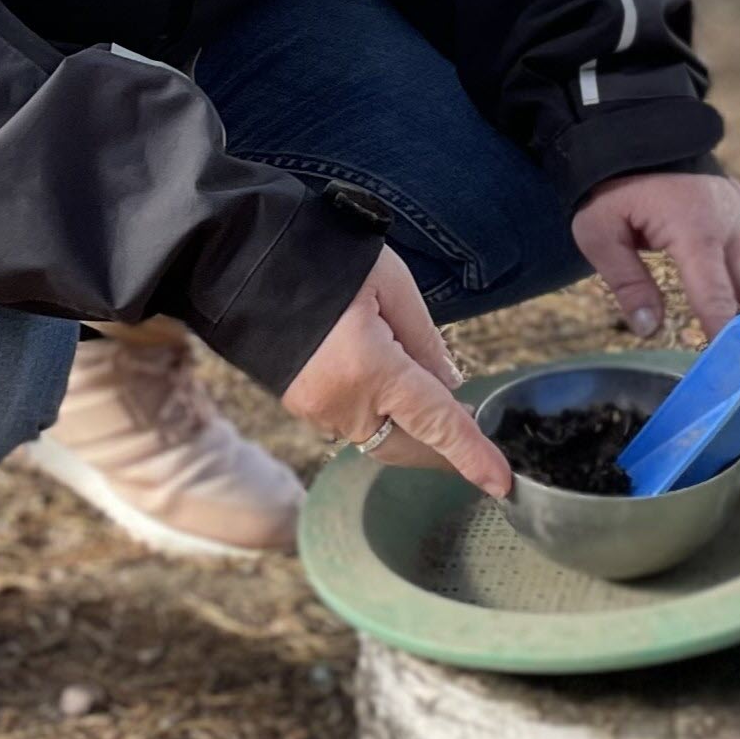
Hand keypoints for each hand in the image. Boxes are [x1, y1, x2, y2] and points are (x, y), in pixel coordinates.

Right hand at [282, 249, 510, 497]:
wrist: (239, 257)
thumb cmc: (322, 255)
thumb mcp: (390, 282)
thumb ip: (424, 339)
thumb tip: (449, 385)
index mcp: (370, 368)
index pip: (436, 422)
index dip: (471, 454)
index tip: (500, 483)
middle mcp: (341, 401)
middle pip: (408, 446)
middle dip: (443, 453)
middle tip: (478, 448)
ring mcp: (314, 408)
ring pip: (379, 441)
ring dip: (412, 437)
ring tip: (443, 424)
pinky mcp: (299, 405)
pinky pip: (352, 426)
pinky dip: (382, 421)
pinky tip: (397, 403)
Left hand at [572, 172, 739, 369]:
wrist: (625, 123)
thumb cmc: (608, 182)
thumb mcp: (598, 232)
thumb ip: (627, 281)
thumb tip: (649, 328)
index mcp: (693, 233)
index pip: (714, 296)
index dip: (730, 335)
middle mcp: (726, 225)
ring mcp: (736, 209)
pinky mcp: (736, 195)